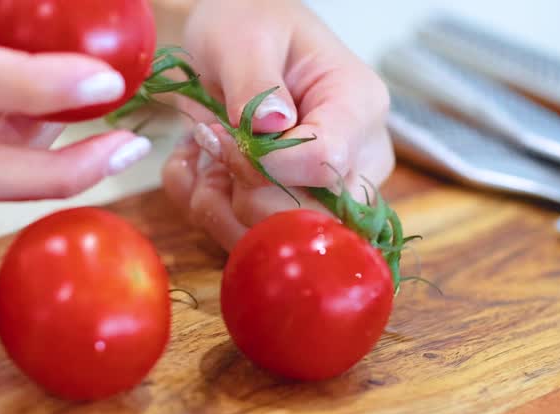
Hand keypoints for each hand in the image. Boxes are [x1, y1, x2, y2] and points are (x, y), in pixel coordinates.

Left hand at [161, 0, 393, 249]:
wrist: (233, 44)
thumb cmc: (249, 27)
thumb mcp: (244, 37)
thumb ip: (255, 81)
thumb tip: (270, 126)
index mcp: (359, 107)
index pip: (327, 163)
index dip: (267, 164)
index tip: (222, 135)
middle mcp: (356, 162)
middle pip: (310, 218)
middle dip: (240, 190)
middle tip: (208, 137)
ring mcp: (327, 197)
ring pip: (276, 240)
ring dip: (217, 202)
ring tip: (203, 148)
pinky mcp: (292, 217)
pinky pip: (246, 241)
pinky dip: (207, 209)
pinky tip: (200, 166)